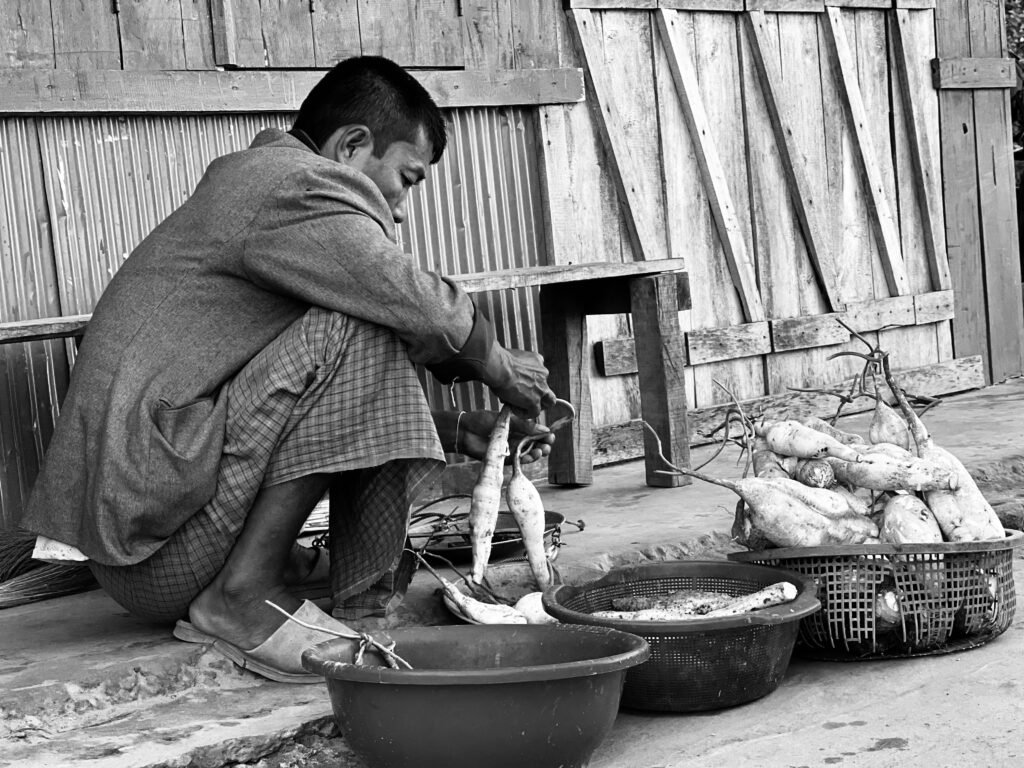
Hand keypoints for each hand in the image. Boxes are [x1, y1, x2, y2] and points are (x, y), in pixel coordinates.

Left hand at [435, 410, 554, 464]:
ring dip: (538, 453)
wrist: (465, 431)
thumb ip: (525, 425)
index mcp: (518, 427)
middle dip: (544, 445)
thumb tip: (545, 429)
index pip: (536, 432)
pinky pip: (520, 461)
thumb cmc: (483, 421)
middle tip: (548, 444)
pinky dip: (527, 459)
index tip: (551, 435)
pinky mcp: (506, 458)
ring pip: (530, 454)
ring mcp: (512, 449)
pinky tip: (531, 456)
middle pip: (536, 444)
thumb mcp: (507, 419)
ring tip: (542, 451)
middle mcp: (517, 438)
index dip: (545, 434)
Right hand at [485, 346, 556, 417]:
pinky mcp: (534, 401)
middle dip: (540, 394)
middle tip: (527, 397)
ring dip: (538, 405)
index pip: (540, 373)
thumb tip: (507, 379)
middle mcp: (543, 374)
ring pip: (549, 401)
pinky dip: (524, 413)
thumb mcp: (511, 359)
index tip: (521, 384)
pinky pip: (534, 412)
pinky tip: (513, 409)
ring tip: (524, 407)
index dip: (531, 381)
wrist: (499, 367)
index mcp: (537, 361)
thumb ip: (515, 368)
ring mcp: (541, 389)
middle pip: (547, 387)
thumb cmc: (499, 362)